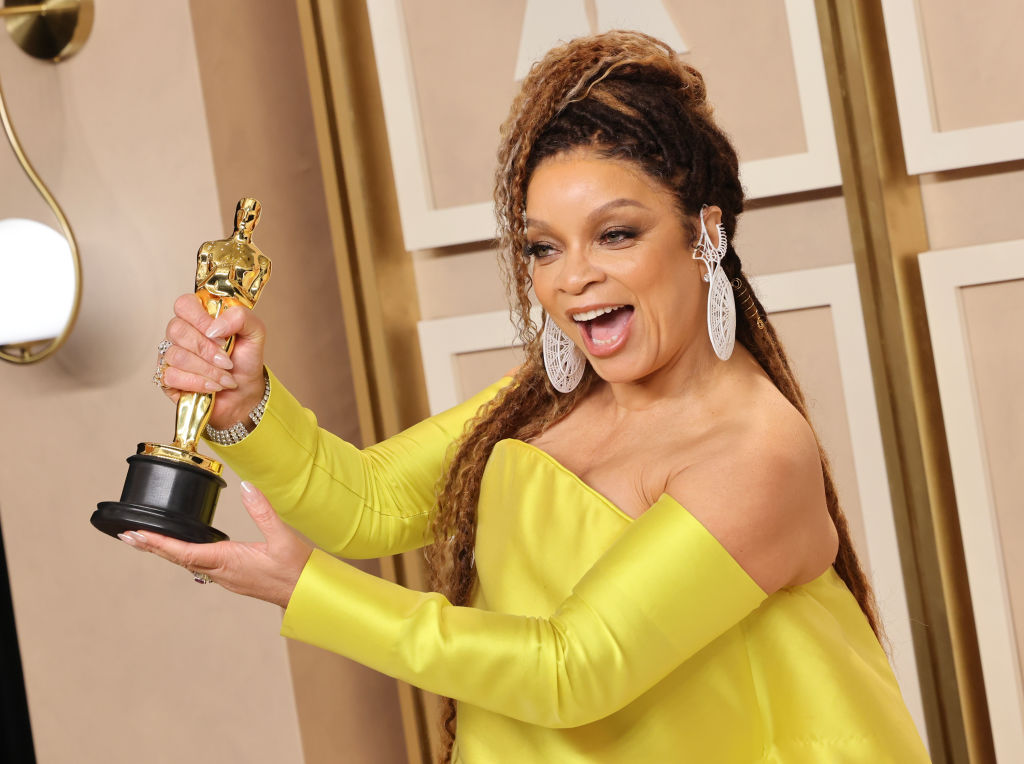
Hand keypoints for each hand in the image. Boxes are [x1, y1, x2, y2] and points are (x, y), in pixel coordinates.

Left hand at [118, 482, 312, 608]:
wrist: (308, 594)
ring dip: (166, 551)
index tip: (136, 535)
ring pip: (188, 562)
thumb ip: (263, 511)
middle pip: (179, 558)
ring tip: (146, 540)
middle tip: (127, 535)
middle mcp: (222, 572)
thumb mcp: (282, 538)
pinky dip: (184, 554)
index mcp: (229, 561)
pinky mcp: (233, 576)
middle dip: (152, 546)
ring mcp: (226, 577)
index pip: (185, 552)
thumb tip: (247, 487)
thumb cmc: (297, 570)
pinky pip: (200, 565)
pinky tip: (182, 548)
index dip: (159, 543)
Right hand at [159, 293, 267, 427]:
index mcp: (199, 316)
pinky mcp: (166, 377)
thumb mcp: (255, 333)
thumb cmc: (245, 360)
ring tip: (225, 377)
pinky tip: (212, 387)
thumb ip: (241, 317)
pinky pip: (171, 376)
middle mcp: (181, 333)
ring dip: (207, 370)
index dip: (201, 320)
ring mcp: (171, 354)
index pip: (184, 304)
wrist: (245, 391)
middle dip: (207, 350)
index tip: (221, 336)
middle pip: (177, 330)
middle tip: (227, 361)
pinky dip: (198, 383)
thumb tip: (214, 327)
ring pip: (176, 355)